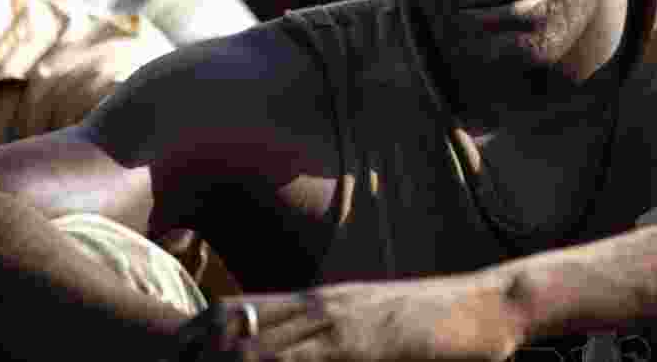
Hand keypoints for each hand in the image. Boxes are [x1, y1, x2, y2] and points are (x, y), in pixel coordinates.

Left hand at [173, 275, 521, 361]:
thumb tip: (286, 350)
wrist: (482, 306)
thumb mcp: (365, 323)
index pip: (235, 309)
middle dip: (198, 356)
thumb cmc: (425, 322)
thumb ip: (325, 335)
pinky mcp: (366, 344)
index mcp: (315, 299)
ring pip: (263, 348)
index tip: (174, 356)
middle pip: (236, 328)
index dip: (195, 334)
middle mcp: (319, 306)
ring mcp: (341, 324)